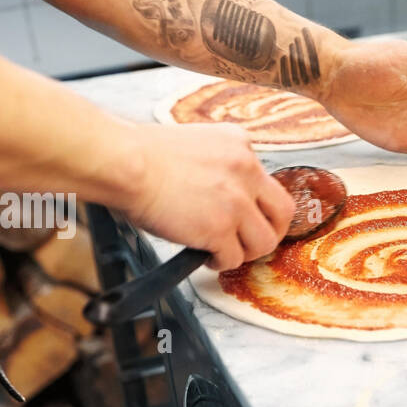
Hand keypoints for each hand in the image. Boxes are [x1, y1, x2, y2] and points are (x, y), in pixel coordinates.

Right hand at [124, 123, 294, 270]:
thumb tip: (220, 197)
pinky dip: (220, 263)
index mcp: (240, 144)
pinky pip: (234, 258)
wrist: (123, 161)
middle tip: (250, 242)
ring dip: (245, 252)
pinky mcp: (220, 228)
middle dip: (270, 232)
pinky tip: (204, 256)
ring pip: (264, 241)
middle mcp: (246, 170)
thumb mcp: (195, 146)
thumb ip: (217, 167)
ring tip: (223, 251)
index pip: (266, 181)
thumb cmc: (141, 155)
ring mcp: (236, 201)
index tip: (245, 217)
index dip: (256, 205)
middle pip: (283, 212)